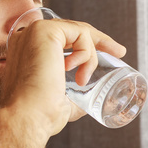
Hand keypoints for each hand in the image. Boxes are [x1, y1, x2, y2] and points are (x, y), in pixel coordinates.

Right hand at [0, 17, 126, 137]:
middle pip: (72, 30)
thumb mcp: (62, 100)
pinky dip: (86, 53)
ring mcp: (34, 32)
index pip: (63, 38)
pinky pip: (80, 33)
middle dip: (100, 40)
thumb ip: (74, 94)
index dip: (87, 44)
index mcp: (28, 51)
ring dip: (90, 57)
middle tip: (119, 52)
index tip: (111, 54)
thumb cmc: (41, 115)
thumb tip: (92, 99)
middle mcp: (28, 38)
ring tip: (83, 80)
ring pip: (79, 33)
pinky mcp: (44, 31)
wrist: (27, 118)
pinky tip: (79, 74)